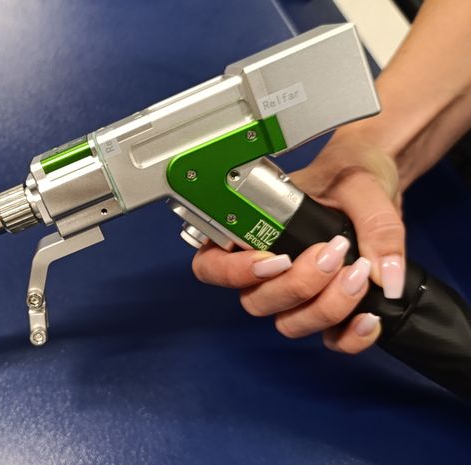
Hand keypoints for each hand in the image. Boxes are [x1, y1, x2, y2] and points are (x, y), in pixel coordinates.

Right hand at [192, 134, 404, 353]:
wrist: (378, 178)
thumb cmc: (350, 172)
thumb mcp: (360, 185)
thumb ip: (376, 225)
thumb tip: (386, 274)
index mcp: (250, 231)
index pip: (212, 265)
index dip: (234, 272)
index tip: (276, 259)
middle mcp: (265, 268)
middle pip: (256, 302)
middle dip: (298, 286)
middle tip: (332, 254)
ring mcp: (295, 293)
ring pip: (289, 323)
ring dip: (325, 308)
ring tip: (359, 274)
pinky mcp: (328, 309)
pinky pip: (330, 341)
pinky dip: (351, 337)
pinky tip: (370, 316)